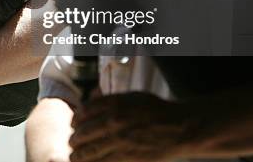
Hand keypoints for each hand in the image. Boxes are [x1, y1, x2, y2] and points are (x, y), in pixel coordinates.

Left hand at [69, 92, 190, 161]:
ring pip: (89, 150)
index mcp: (114, 104)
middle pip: (82, 132)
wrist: (179, 128)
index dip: (76, 119)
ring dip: (78, 154)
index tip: (75, 124)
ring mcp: (119, 140)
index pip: (84, 112)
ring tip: (75, 156)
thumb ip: (111, 99)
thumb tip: (91, 98)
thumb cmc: (156, 111)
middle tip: (72, 142)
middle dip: (75, 139)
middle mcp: (113, 121)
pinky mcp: (127, 157)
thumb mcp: (132, 97)